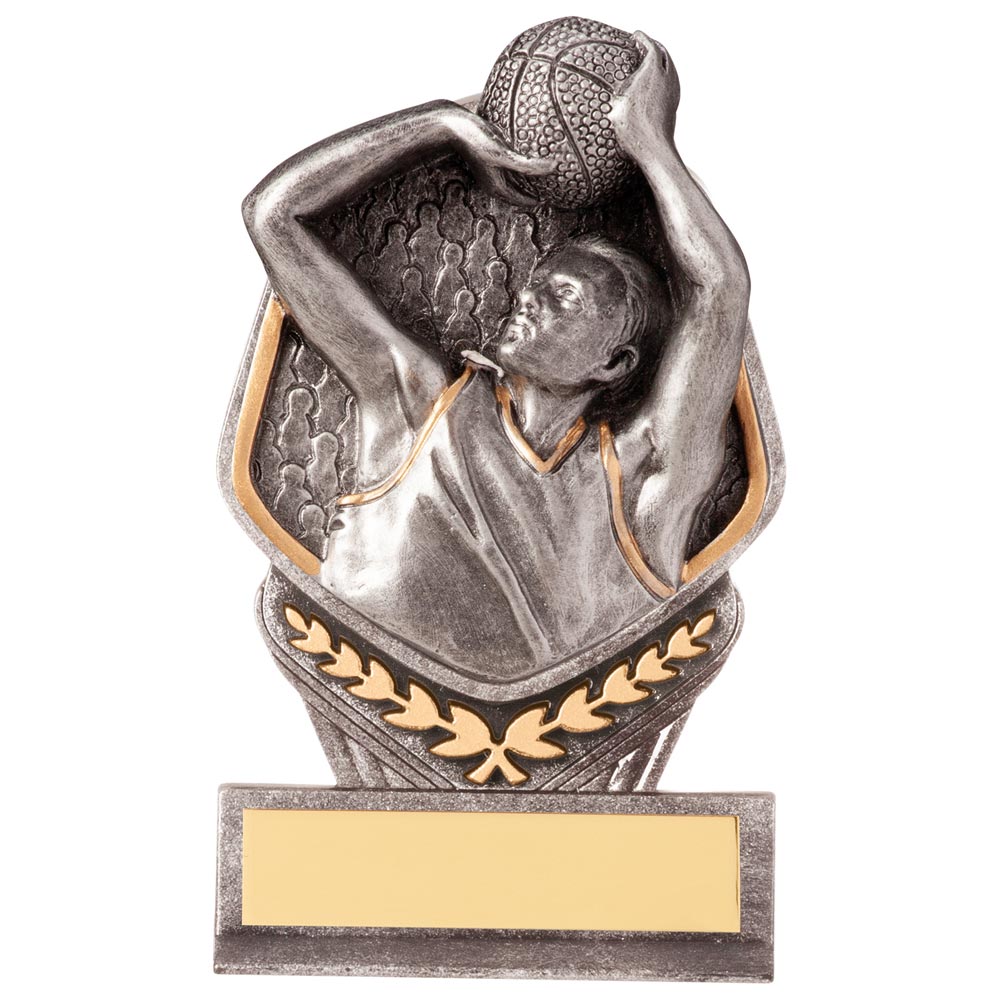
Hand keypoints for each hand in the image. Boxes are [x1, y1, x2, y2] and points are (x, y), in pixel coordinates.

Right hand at [446, 105, 555, 205]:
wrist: (452, 125)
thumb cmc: (475, 142)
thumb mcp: (504, 156)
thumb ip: (528, 165)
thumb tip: (554, 168)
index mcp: (498, 187)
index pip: (524, 200)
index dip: (541, 200)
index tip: (558, 196)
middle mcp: (495, 181)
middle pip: (520, 191)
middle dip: (536, 191)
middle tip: (556, 186)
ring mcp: (493, 169)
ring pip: (516, 179)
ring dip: (529, 178)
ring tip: (546, 173)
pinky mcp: (491, 155)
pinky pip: (511, 164)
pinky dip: (523, 164)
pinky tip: (529, 152)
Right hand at [610, 31, 679, 160]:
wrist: (653, 149)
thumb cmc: (634, 128)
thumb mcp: (618, 103)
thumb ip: (624, 86)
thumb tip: (624, 85)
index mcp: (653, 71)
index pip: (650, 46)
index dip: (643, 39)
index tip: (636, 36)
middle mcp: (667, 77)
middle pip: (664, 54)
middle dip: (654, 47)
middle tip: (644, 45)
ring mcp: (673, 91)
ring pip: (669, 67)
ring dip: (660, 61)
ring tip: (649, 63)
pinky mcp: (673, 103)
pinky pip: (670, 81)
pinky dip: (663, 75)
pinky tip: (654, 84)